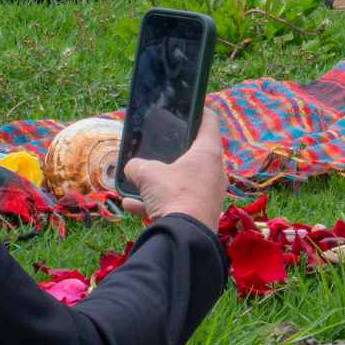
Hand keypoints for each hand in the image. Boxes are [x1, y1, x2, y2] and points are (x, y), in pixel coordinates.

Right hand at [121, 110, 226, 224]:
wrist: (185, 238)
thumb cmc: (173, 195)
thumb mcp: (148, 174)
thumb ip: (137, 166)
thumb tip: (131, 168)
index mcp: (208, 153)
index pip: (209, 122)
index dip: (200, 111)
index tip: (191, 106)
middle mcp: (213, 172)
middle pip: (195, 154)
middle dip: (176, 151)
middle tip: (160, 144)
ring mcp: (207, 195)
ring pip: (182, 182)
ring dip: (161, 182)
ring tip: (139, 180)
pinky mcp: (199, 214)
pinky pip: (175, 204)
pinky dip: (155, 204)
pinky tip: (131, 205)